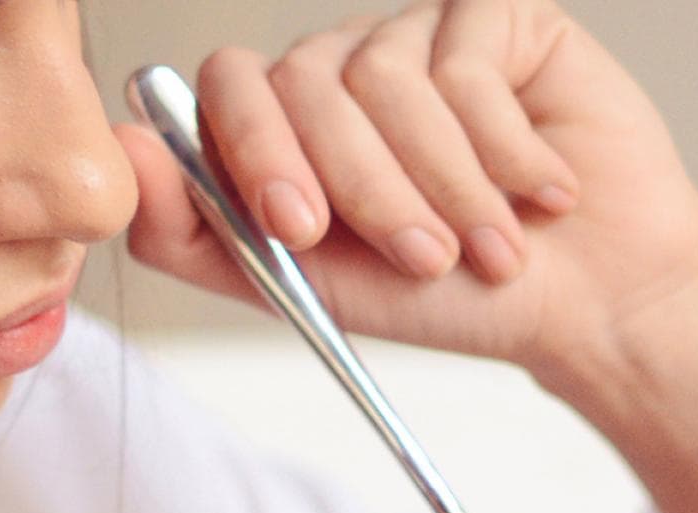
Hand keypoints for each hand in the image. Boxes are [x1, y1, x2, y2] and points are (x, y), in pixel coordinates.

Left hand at [119, 0, 697, 388]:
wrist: (576, 300)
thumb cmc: (435, 296)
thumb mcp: (294, 284)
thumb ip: (194, 232)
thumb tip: (121, 152)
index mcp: (279, 123)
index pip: (226, 89)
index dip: (254, 152)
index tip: (298, 229)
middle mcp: (339, 67)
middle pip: (303, 83)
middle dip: (360, 188)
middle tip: (417, 258)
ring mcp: (415, 33)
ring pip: (388, 80)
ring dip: (442, 185)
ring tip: (483, 248)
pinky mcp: (498, 16)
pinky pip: (470, 63)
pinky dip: (503, 150)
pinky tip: (538, 192)